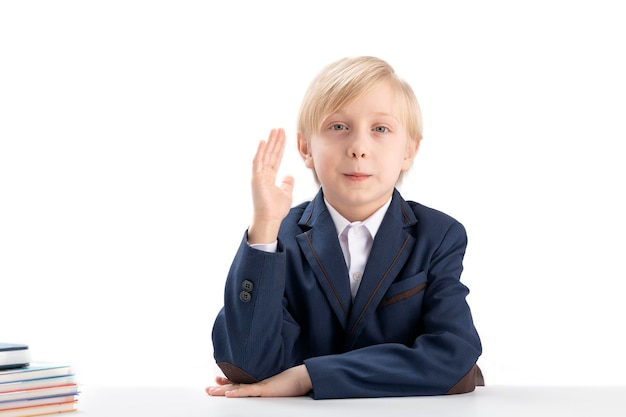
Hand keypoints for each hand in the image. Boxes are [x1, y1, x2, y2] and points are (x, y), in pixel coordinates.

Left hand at [205, 365, 311, 397]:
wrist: (303, 377)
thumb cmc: (294, 382)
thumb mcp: (278, 386)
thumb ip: (270, 387)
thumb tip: (269, 388)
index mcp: (259, 382)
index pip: (240, 382)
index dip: (228, 381)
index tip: (217, 380)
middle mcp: (257, 382)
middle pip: (235, 384)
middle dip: (220, 387)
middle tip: (208, 388)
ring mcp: (260, 385)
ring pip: (237, 388)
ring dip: (223, 390)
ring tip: (211, 391)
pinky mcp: (265, 389)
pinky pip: (249, 391)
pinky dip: (238, 392)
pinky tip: (228, 394)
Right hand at [248, 128, 294, 243]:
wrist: (270, 219)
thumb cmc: (276, 209)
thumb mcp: (286, 193)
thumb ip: (287, 183)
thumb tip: (289, 175)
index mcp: (269, 177)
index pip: (276, 158)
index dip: (280, 147)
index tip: (284, 136)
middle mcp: (263, 174)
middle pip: (270, 154)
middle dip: (275, 141)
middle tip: (279, 128)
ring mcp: (259, 175)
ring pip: (265, 155)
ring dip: (270, 142)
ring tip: (274, 130)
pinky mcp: (256, 179)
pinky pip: (258, 162)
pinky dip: (260, 152)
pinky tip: (263, 142)